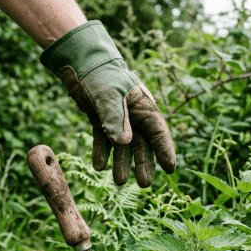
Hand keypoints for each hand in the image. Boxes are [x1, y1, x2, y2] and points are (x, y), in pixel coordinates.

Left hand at [40, 21, 175, 187]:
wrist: (80, 64)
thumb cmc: (100, 75)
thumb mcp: (108, 95)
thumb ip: (116, 119)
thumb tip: (124, 143)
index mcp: (143, 106)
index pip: (158, 132)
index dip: (165, 151)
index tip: (171, 169)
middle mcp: (133, 116)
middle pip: (142, 144)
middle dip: (143, 165)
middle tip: (144, 185)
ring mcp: (117, 120)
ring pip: (123, 146)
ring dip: (121, 164)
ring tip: (118, 182)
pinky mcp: (101, 121)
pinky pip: (103, 141)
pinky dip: (101, 153)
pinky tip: (98, 167)